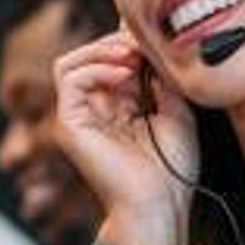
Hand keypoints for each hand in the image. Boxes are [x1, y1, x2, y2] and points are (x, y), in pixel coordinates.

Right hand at [53, 30, 195, 244]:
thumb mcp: (175, 109)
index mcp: (116, 106)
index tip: (157, 43)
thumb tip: (148, 43)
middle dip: (117, 41)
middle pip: (89, 54)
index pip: (109, 58)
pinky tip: (124, 72)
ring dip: (102, 49)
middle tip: (145, 45)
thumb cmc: (171, 167)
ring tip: (132, 54)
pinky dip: (95, 66)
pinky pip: (69, 78)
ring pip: (71, 62)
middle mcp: (93, 109)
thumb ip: (160, 77)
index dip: (130, 43)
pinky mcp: (69, 125)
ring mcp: (77, 117)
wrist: (160, 203)